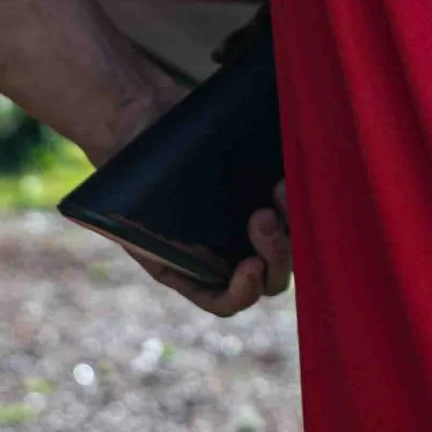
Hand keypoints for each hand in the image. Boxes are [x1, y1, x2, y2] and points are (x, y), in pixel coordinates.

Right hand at [128, 185, 291, 318]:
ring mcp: (258, 230)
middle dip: (274, 251)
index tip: (251, 265)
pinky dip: (300, 198)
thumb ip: (146, 235)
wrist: (149, 131)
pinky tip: (293, 173)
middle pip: (271, 277)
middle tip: (263, 217)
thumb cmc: (137, 175)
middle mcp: (233, 257)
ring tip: (281, 187)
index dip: (243, 290)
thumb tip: (158, 243)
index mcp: (196, 271)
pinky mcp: (275, 197)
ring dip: (292, 224)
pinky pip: (299, 209)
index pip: (228, 300)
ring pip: (292, 244)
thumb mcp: (131, 211)